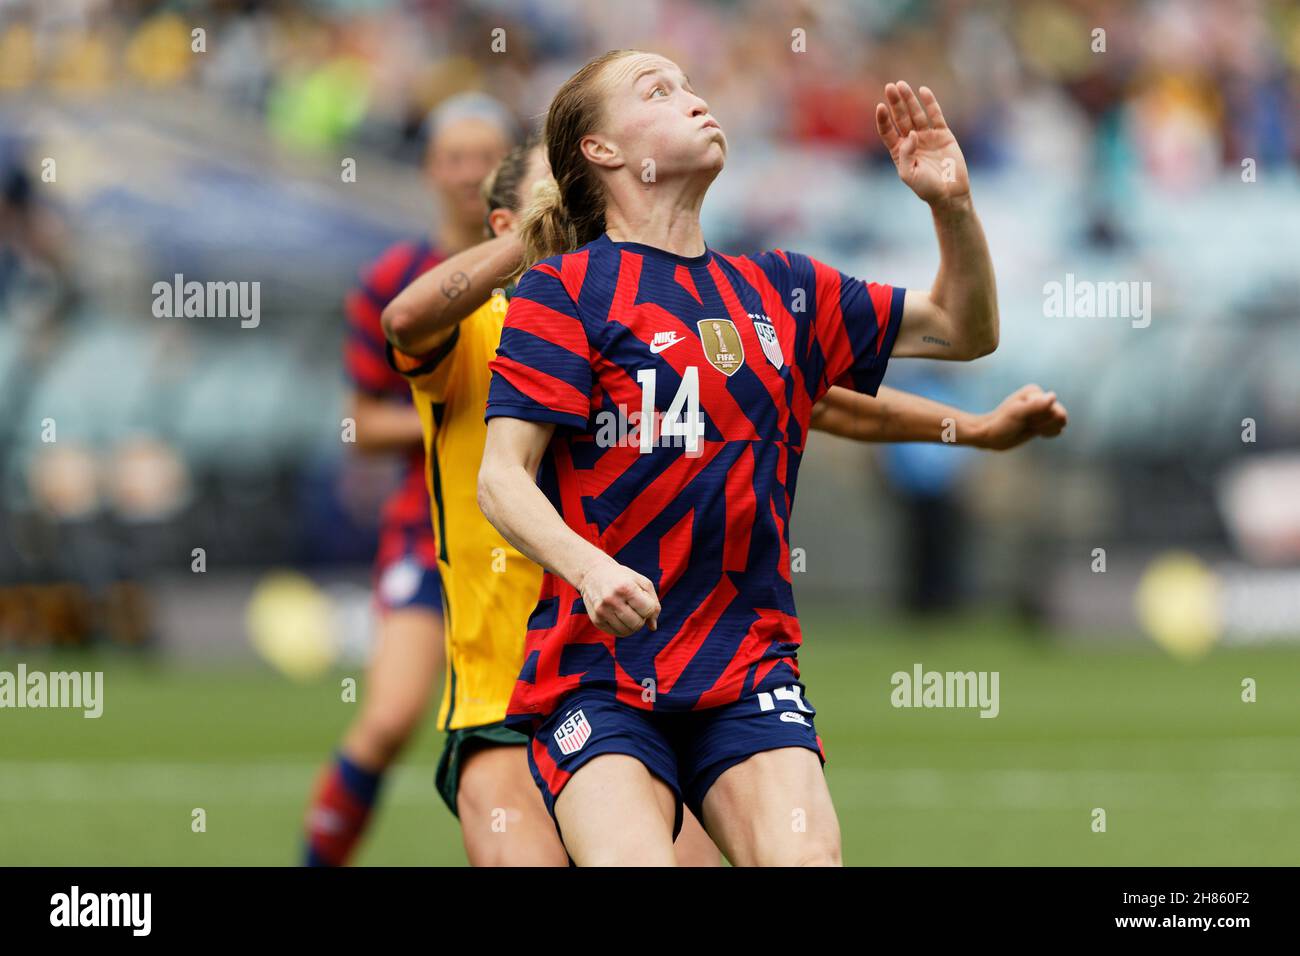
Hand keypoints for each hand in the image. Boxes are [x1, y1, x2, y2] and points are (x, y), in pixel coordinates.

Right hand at [576, 556, 660, 636]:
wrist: (593, 573)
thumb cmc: (622, 578)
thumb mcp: (641, 582)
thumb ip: (653, 603)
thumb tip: (653, 627)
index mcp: (625, 587)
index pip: (648, 610)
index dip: (650, 608)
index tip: (644, 601)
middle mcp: (612, 599)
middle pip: (637, 624)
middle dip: (641, 618)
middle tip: (636, 608)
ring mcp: (602, 611)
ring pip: (627, 631)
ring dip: (632, 625)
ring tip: (628, 612)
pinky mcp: (596, 620)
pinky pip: (616, 633)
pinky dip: (622, 628)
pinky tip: (619, 617)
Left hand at [875, 81, 969, 207]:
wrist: (950, 193)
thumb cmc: (927, 188)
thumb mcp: (909, 175)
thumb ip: (906, 154)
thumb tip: (911, 134)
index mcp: (899, 152)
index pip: (888, 131)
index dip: (883, 119)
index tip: (880, 106)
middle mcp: (912, 141)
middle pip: (900, 118)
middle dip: (895, 102)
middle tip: (890, 87)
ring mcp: (927, 136)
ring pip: (916, 113)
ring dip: (909, 99)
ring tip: (902, 85)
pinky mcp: (943, 134)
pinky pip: (936, 115)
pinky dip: (930, 103)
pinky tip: (923, 91)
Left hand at [975, 385, 1067, 450]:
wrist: (990, 435)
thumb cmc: (1001, 424)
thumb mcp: (1016, 414)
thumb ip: (1034, 406)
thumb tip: (1053, 397)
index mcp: (1035, 392)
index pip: (1055, 409)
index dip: (1040, 419)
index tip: (1024, 420)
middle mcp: (1041, 398)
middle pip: (1060, 416)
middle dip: (1043, 424)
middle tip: (1025, 424)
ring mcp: (1042, 409)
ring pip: (1059, 423)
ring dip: (1045, 429)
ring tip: (1028, 427)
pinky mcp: (1043, 420)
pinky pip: (1057, 429)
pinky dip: (1047, 433)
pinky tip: (1034, 432)